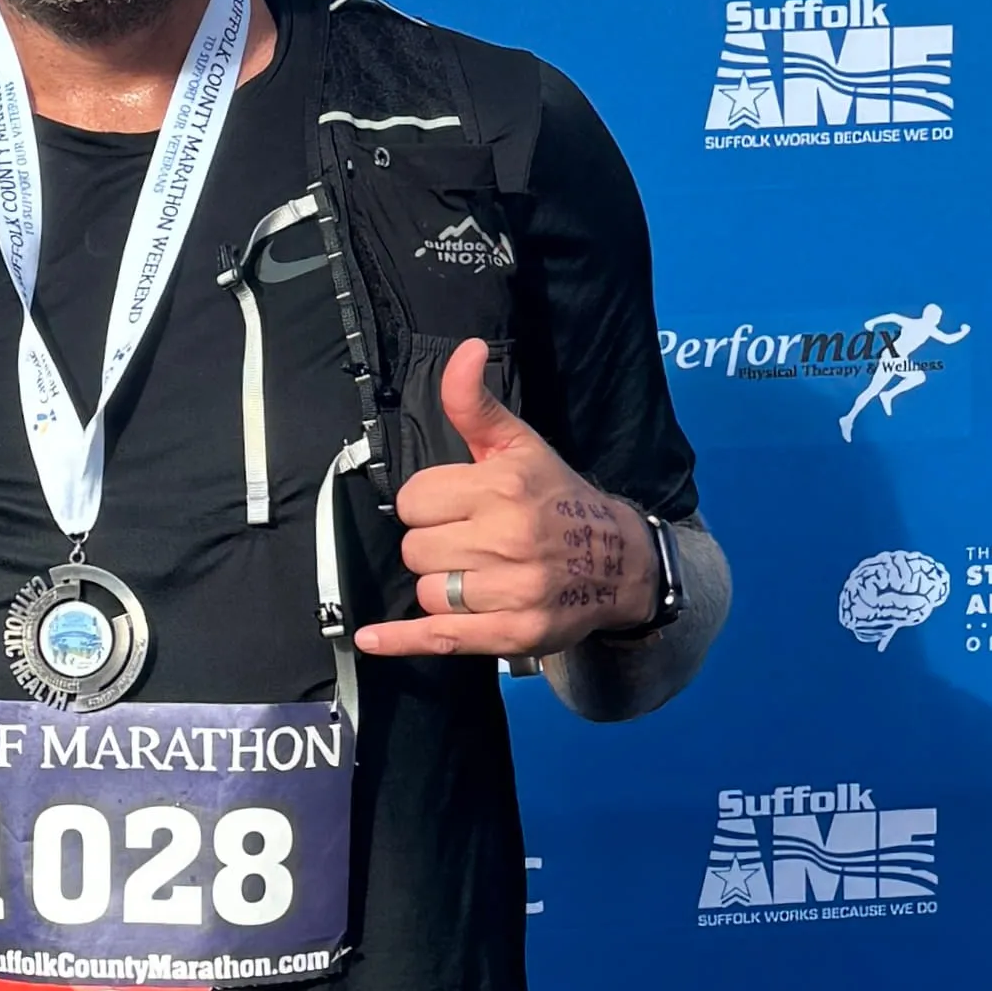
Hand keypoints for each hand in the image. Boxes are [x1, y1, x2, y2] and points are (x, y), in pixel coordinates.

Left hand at [354, 340, 659, 658]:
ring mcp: (512, 591)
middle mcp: (508, 538)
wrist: (619, 562)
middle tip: (470, 543)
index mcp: (502, 487)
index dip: (427, 504)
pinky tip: (373, 638)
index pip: (413, 500)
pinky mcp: (513, 634)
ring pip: (426, 590)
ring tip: (477, 575)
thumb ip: (475, 403)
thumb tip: (463, 350)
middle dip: (433, 544)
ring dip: (440, 586)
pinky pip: (439, 636)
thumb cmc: (557, 501)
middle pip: (414, 547)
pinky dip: (401, 640)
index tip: (455, 507)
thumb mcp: (519, 445)